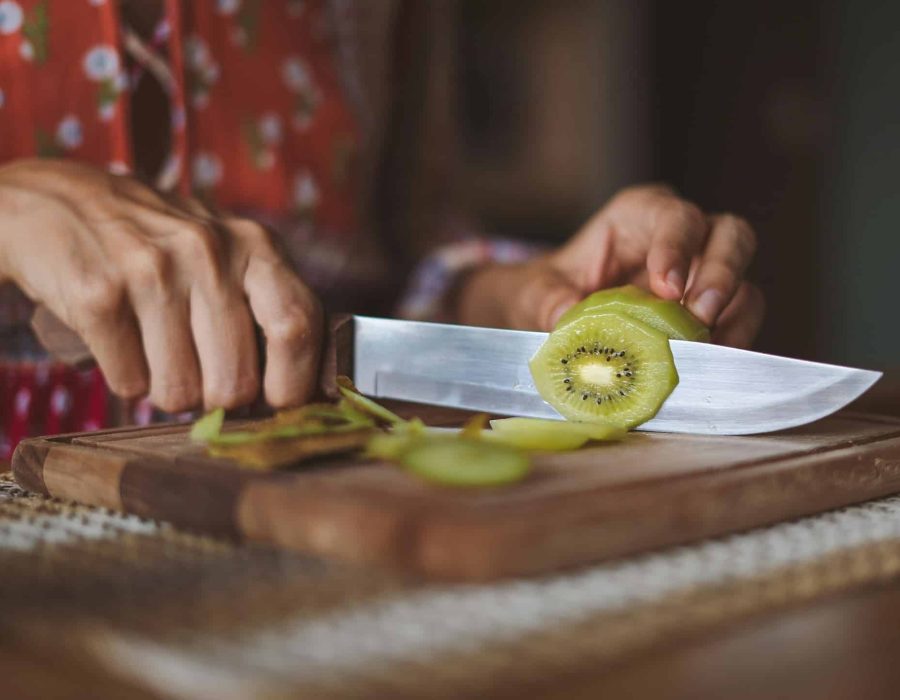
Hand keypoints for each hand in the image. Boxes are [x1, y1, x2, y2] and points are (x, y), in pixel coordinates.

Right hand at [0, 159, 321, 410]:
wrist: (53, 201)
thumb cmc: (161, 246)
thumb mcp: (227, 254)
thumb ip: (269, 307)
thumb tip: (306, 392)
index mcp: (255, 244)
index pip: (297, 326)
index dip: (293, 383)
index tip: (277, 402)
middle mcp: (208, 251)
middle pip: (236, 383)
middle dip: (216, 397)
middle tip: (200, 373)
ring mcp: (151, 270)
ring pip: (180, 394)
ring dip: (167, 389)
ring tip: (156, 349)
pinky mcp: (98, 295)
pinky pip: (130, 385)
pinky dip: (125, 377)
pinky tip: (121, 340)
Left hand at [457, 184, 763, 347]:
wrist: (551, 319)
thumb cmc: (547, 291)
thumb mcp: (533, 291)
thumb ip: (546, 300)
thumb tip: (567, 317)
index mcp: (640, 215)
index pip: (674, 217)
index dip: (678, 246)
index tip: (667, 287)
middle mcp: (682, 238)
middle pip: (730, 237)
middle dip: (722, 274)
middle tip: (699, 315)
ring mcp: (703, 276)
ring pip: (743, 283)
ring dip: (731, 317)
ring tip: (703, 349)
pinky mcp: (711, 315)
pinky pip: (737, 324)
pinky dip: (729, 344)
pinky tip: (706, 365)